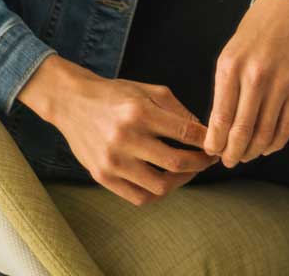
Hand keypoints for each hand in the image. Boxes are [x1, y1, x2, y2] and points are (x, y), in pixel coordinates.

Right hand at [17, 55, 214, 204]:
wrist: (72, 103)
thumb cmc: (115, 94)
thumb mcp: (149, 90)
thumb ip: (178, 110)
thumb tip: (202, 132)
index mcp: (140, 112)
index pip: (185, 133)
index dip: (206, 141)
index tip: (216, 143)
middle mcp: (125, 138)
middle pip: (176, 162)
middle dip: (200, 163)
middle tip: (208, 160)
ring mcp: (112, 161)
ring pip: (160, 186)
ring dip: (181, 181)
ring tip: (187, 171)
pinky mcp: (101, 177)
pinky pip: (138, 197)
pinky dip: (157, 193)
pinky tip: (165, 180)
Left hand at [205, 0, 288, 166]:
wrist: (286, 11)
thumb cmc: (253, 35)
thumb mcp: (229, 57)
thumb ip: (224, 92)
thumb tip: (219, 132)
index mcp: (231, 68)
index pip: (220, 119)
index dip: (215, 143)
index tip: (212, 152)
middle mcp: (256, 76)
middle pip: (242, 131)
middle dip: (232, 153)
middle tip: (228, 161)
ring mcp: (281, 83)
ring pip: (265, 133)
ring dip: (253, 152)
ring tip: (246, 155)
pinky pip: (287, 126)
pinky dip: (275, 143)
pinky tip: (267, 147)